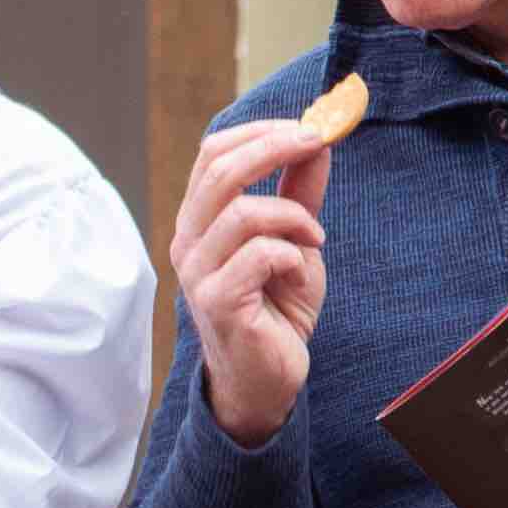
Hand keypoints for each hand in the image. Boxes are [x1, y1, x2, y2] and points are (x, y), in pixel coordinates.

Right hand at [172, 114, 334, 448]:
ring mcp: (197, 272)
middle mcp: (188, 240)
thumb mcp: (295, 240)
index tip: (308, 128)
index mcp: (200, 219)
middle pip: (220, 168)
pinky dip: (292, 254)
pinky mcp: (218, 302)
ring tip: (315, 239)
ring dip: (293, 216)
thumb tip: (318, 139)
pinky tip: (300, 271)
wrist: (268, 379)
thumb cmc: (276, 310)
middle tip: (319, 143)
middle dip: (277, 146)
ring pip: (242, 211)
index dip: (261, 130)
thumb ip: (300, 192)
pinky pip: (259, 255)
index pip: (213, 152)